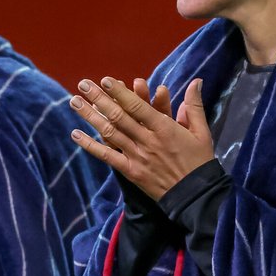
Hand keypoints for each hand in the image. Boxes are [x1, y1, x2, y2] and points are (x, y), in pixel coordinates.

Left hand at [70, 77, 214, 199]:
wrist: (196, 195)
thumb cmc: (200, 162)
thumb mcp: (201, 133)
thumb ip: (195, 106)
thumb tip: (196, 81)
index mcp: (165, 129)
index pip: (138, 107)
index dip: (121, 93)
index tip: (106, 80)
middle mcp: (148, 141)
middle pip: (119, 116)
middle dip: (99, 98)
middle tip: (83, 84)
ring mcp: (138, 156)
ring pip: (110, 133)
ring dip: (90, 116)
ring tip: (74, 101)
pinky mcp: (132, 171)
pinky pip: (108, 156)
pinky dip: (90, 145)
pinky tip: (75, 134)